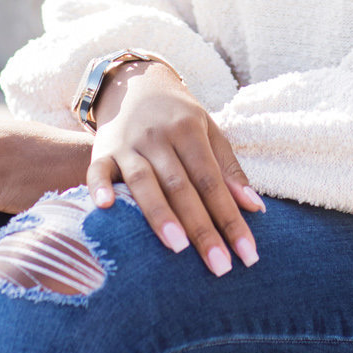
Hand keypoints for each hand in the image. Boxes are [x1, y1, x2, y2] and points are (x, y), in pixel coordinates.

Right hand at [87, 60, 265, 276]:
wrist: (137, 85)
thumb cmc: (179, 118)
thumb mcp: (209, 132)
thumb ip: (230, 169)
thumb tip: (255, 208)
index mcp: (189, 131)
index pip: (213, 181)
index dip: (230, 218)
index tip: (247, 254)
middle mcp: (159, 138)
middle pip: (182, 187)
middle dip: (202, 229)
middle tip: (220, 267)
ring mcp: (128, 145)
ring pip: (143, 182)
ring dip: (160, 214)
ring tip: (178, 247)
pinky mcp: (101, 152)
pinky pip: (97, 171)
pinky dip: (99, 187)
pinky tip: (105, 207)